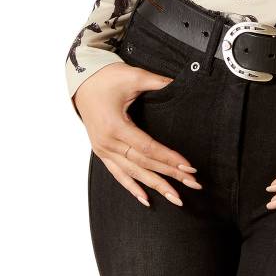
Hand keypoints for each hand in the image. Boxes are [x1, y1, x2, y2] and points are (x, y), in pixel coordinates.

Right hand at [74, 62, 203, 206]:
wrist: (82, 81)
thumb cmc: (106, 77)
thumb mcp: (134, 76)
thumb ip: (158, 82)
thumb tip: (180, 84)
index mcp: (115, 126)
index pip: (148, 148)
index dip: (169, 158)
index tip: (189, 167)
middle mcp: (108, 143)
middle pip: (143, 164)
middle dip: (170, 175)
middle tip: (193, 185)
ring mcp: (103, 150)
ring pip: (133, 173)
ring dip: (155, 186)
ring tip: (175, 198)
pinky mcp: (102, 151)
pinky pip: (118, 174)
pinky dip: (132, 187)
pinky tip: (145, 199)